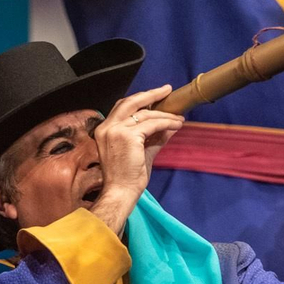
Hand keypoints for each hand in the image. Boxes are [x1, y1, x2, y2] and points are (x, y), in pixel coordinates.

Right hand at [88, 85, 183, 232]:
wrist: (120, 193)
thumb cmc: (127, 178)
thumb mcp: (141, 152)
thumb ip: (154, 138)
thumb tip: (168, 127)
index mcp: (104, 130)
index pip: (123, 108)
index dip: (140, 100)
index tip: (156, 97)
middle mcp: (107, 127)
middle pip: (130, 102)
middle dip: (151, 94)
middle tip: (166, 90)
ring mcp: (116, 131)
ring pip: (145, 114)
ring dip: (165, 114)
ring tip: (178, 118)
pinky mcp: (128, 137)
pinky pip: (152, 124)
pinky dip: (166, 123)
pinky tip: (176, 125)